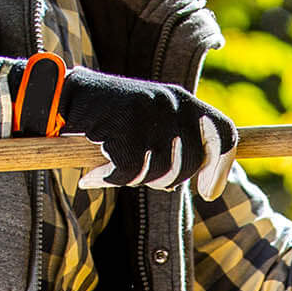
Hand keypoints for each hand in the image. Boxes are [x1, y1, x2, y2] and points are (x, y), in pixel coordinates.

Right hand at [18, 58, 237, 198]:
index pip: (225, 134)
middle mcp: (172, 103)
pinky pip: (129, 175)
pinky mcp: (126, 131)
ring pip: (161, 174)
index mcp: (183, 100)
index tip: (209, 192)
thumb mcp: (154, 119)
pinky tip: (95, 173)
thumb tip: (213, 179)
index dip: (223, 168)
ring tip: (117, 164)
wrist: (65, 98)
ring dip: (137, 179)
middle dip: (169, 180)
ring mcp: (149, 116)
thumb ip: (182, 140)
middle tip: (142, 174)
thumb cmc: (112, 118)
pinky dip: (109, 179)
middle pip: (191, 165)